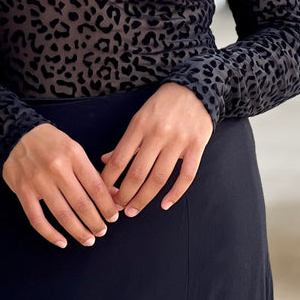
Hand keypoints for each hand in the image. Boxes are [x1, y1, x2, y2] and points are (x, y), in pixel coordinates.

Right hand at [2, 123, 120, 248]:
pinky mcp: (23, 190)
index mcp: (73, 154)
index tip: (113, 217)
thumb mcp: (74, 149)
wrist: (17, 134)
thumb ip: (92, 172)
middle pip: (81, 203)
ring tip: (88, 239)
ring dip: (78, 231)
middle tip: (101, 232)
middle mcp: (57, 167)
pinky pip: (37, 219)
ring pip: (62, 214)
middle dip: (95, 222)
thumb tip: (114, 194)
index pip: (96, 186)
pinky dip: (50, 234)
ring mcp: (38, 179)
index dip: (107, 206)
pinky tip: (62, 242)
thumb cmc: (51, 143)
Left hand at [100, 83, 212, 216]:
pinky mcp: (197, 145)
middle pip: (138, 173)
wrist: (195, 89)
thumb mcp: (140, 117)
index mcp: (140, 125)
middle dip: (125, 195)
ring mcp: (178, 140)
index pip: (120, 159)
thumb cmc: (162, 105)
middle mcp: (158, 133)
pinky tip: (165, 204)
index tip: (103, 194)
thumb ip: (126, 142)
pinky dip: (175, 193)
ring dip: (144, 199)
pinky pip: (186, 175)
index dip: (109, 180)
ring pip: (159, 178)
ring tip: (134, 210)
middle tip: (118, 210)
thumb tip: (105, 160)